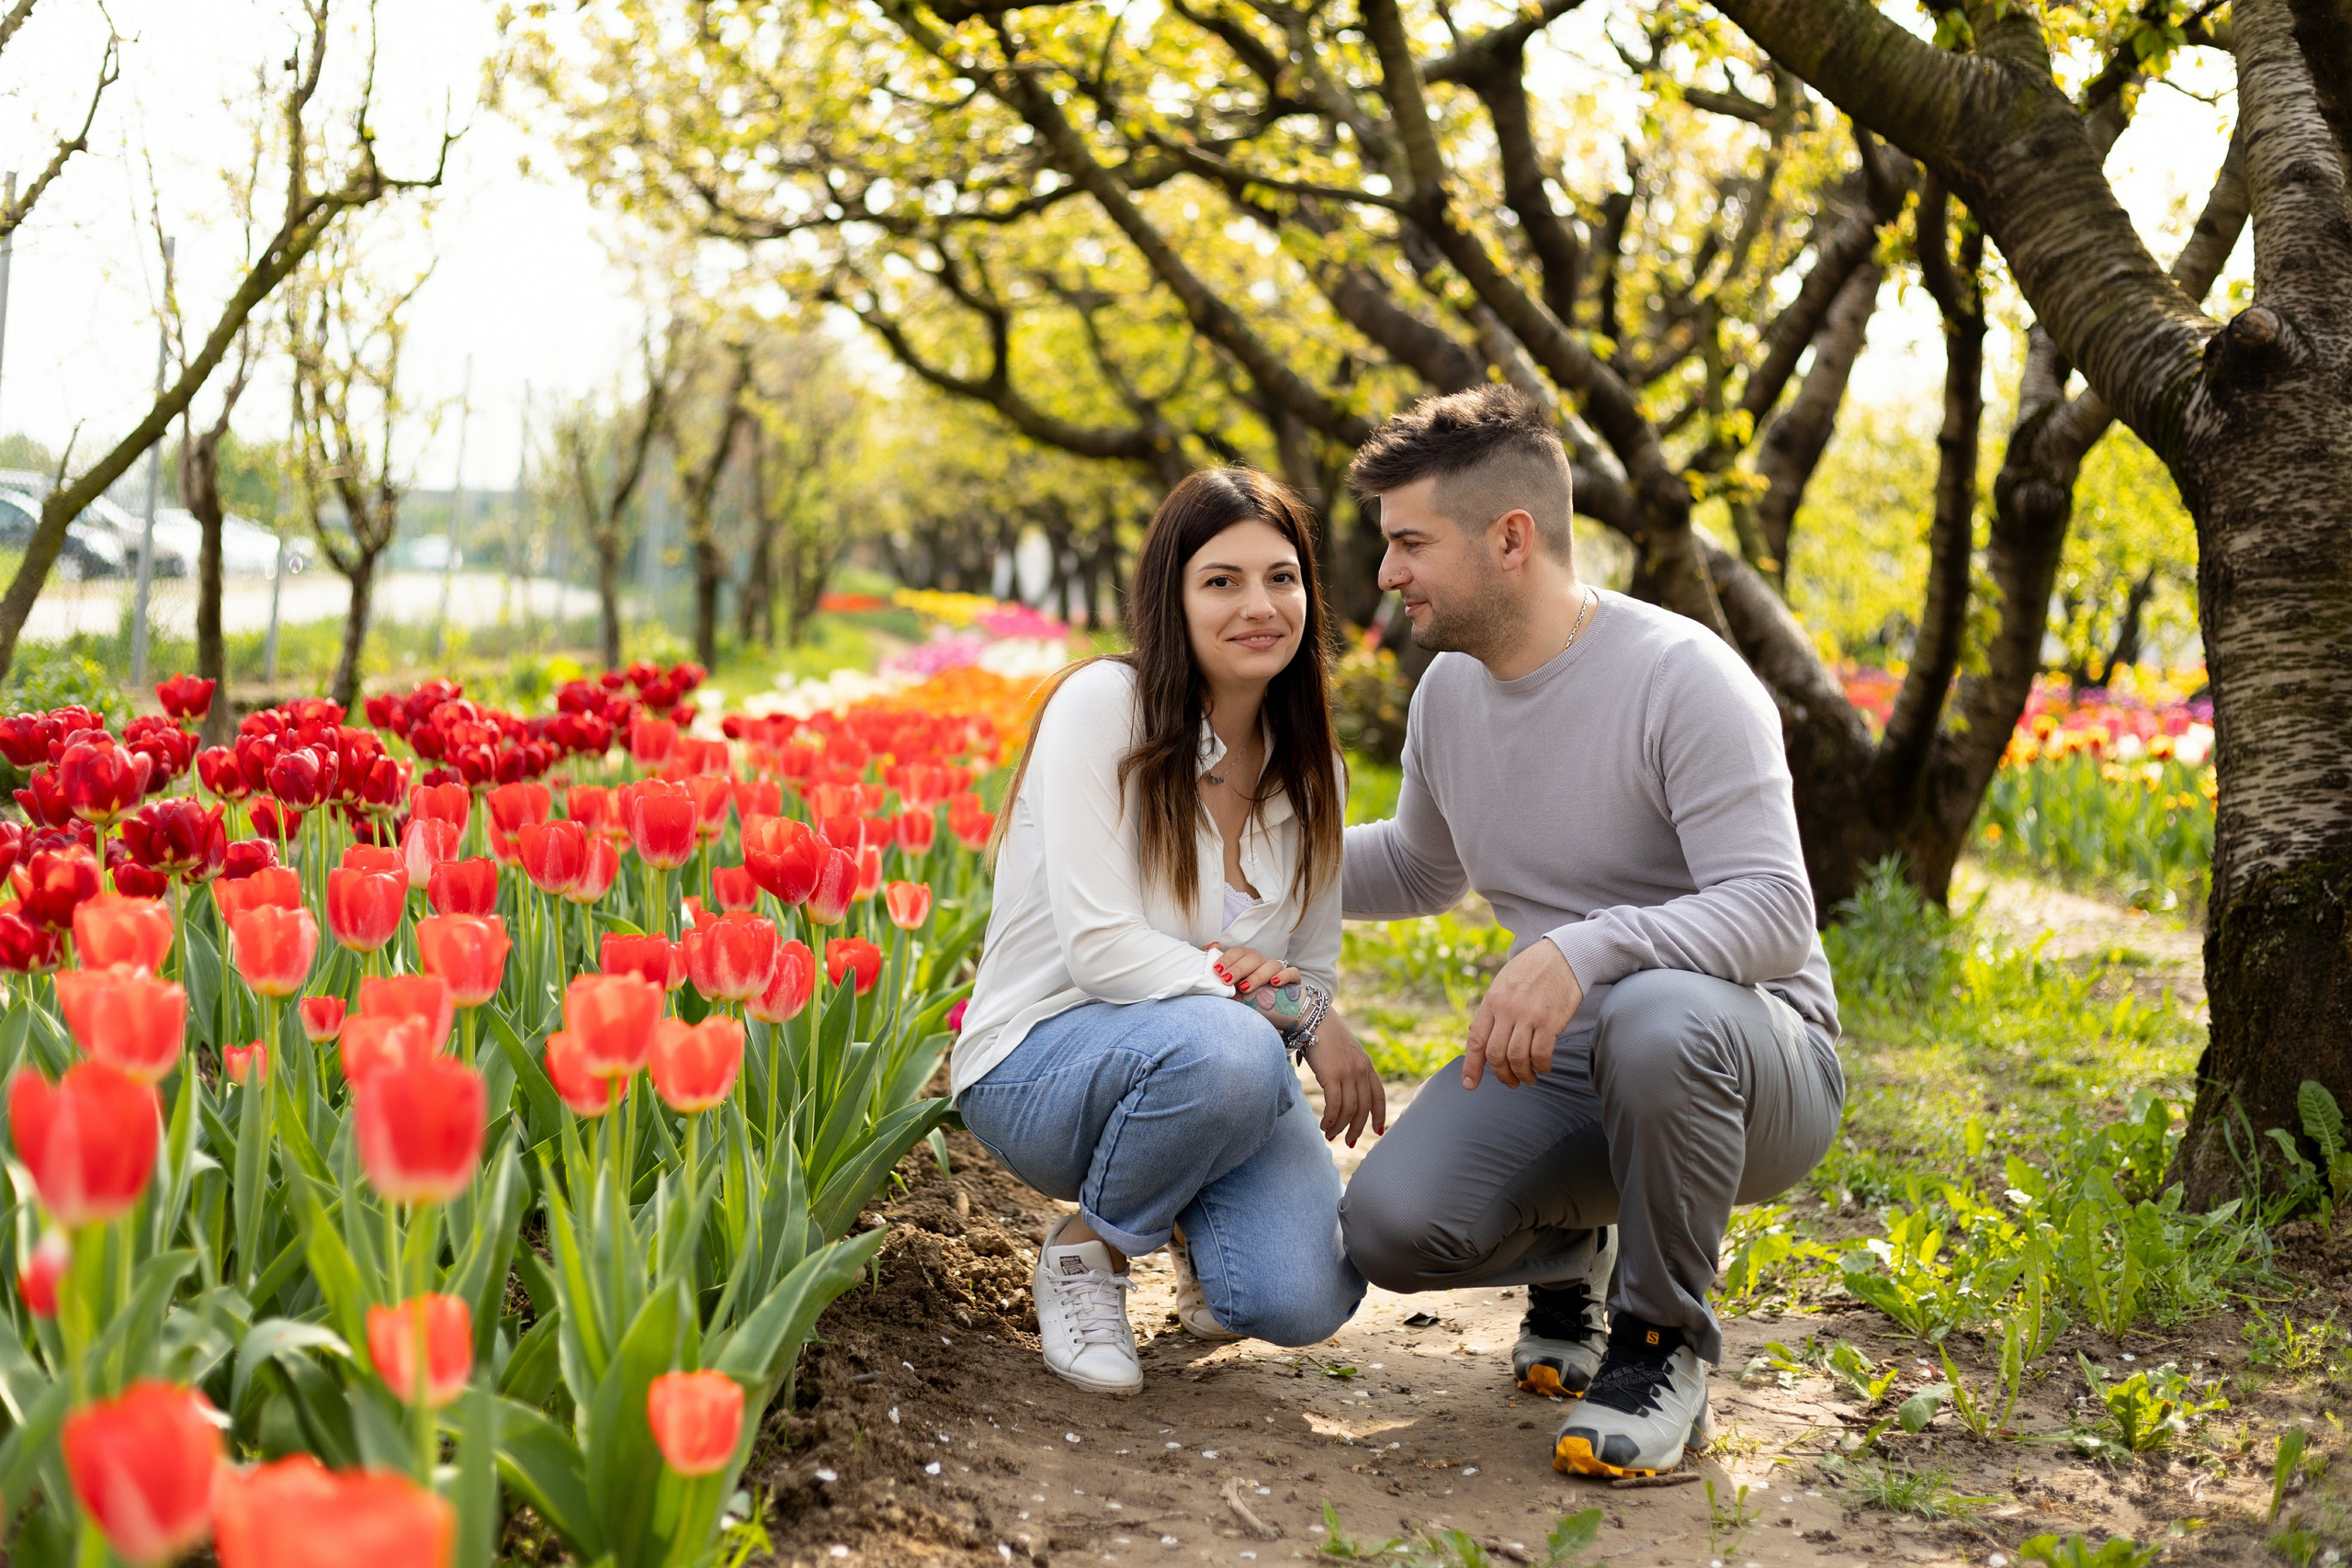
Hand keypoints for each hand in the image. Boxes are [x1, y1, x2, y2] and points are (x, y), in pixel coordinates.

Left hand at [1208, 943, 1292, 995]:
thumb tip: (1212, 947)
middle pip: (1252, 958)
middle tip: (1226, 980)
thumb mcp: (1230, 983)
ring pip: (1271, 965)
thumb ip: (1219, 967)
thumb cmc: (1246, 996)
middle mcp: (1262, 962)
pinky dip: (1284, 976)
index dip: (1227, 959)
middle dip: (1238, 969)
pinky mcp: (1292, 980)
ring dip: (1257, 975)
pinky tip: (1274, 983)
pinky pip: (1292, 973)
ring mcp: (1278, 970)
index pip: (1238, 952)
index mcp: (1247, 959)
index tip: (1216, 971)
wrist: (1271, 1012)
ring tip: (1245, 987)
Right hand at [1303, 1012, 1386, 1145]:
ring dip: (1339, 1126)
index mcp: (1367, 1065)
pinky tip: (1324, 1124)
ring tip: (1330, 1134)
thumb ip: (1351, 1069)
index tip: (1377, 1131)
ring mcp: (1348, 1073)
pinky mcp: (1331, 1075)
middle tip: (1347, 1141)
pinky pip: (1334, 1105)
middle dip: (1356, 1128)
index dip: (1379, 1115)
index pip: (1379, 1095)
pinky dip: (1330, 1119)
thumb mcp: (1346, 1051)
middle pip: (1363, 1108)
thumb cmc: (1325, 1034)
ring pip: (1349, 1110)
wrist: (1313, 1017)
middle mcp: (1361, 1070)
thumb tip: (1345, 1089)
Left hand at [1463, 939, 1583, 1090]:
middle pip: (1495, 1054)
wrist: (1564, 954)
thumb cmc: (1532, 971)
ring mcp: (1528, 1015)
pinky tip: (1544, 1067)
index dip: (1471, 1066)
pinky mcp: (1550, 1020)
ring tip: (1529, 1078)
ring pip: (1517, 1057)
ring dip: (1522, 1074)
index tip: (1469, 1084)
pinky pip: (1540, 1053)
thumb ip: (1490, 1010)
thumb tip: (1475, 1033)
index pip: (1476, 1040)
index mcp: (1491, 1001)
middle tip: (1510, 1083)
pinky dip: (1541, 1066)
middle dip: (1501, 1075)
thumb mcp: (1503, 984)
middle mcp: (1506, 1010)